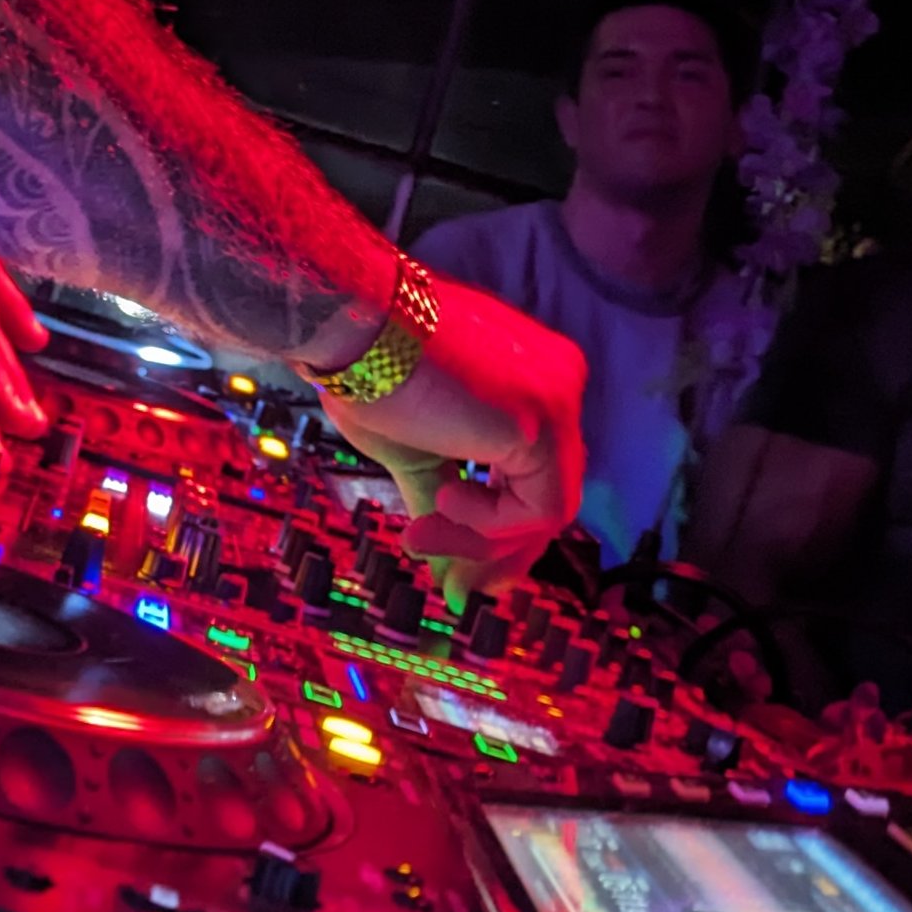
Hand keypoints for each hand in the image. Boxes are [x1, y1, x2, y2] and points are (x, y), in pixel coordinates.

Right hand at [315, 273, 585, 599]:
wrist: (351, 324)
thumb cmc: (369, 371)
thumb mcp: (413, 451)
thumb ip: (441, 505)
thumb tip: (445, 573)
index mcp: (532, 378)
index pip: (534, 472)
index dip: (495, 528)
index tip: (444, 562)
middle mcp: (559, 382)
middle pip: (548, 493)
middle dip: (495, 550)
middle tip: (452, 587)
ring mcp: (559, 400)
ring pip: (547, 509)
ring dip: (483, 542)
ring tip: (421, 538)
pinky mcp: (544, 423)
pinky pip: (539, 510)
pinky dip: (489, 524)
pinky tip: (443, 499)